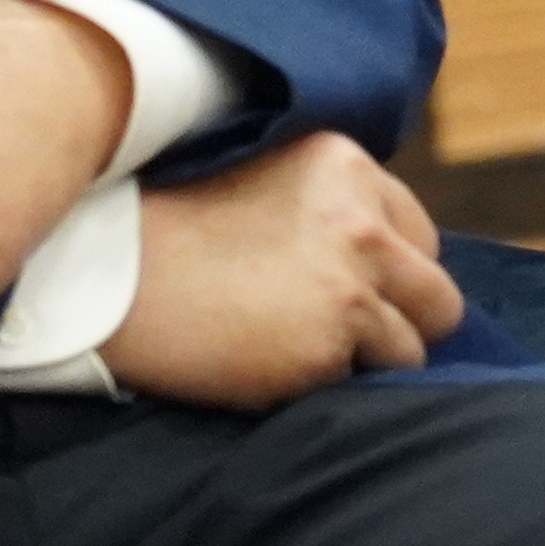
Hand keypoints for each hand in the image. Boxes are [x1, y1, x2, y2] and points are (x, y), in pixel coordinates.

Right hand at [102, 132, 463, 408]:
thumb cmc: (173, 228)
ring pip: (413, 346)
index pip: (417, 233)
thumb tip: (394, 262)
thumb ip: (332, 207)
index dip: (389, 270)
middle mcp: (360, 217)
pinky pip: (367, 382)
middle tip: (340, 328)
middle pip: (436, 293)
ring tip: (300, 345)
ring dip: (367, 357)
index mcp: (343, 163)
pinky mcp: (328, 343)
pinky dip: (331, 382)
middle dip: (400, 318)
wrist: (108, 275)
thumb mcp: (265, 180)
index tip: (346, 285)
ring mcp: (350, 282)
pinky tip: (275, 360)